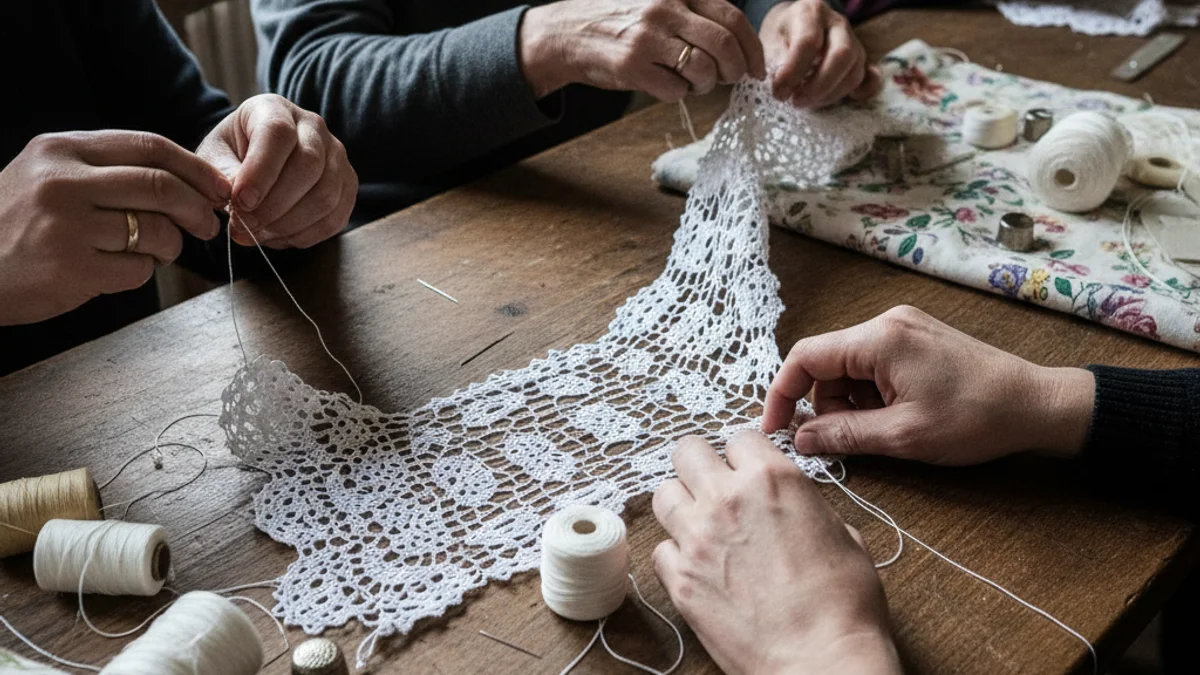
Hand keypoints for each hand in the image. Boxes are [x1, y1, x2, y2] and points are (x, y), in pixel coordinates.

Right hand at [0, 131, 229, 324]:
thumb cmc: (17, 223)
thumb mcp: (48, 176)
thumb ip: (107, 170)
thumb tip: (188, 181)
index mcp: (61, 150)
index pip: (149, 146)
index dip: (195, 168)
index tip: (218, 188)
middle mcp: (62, 182)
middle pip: (161, 186)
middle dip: (198, 208)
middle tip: (208, 224)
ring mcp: (65, 226)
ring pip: (156, 231)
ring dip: (171, 246)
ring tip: (158, 251)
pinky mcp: (71, 269)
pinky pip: (138, 270)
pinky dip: (142, 272)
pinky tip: (117, 270)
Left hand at [197, 94, 356, 248]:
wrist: (255, 164)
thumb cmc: (231, 157)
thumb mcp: (214, 158)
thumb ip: (222, 175)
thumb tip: (237, 201)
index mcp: (274, 109)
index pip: (278, 133)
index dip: (260, 171)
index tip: (240, 202)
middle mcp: (313, 127)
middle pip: (308, 165)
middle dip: (274, 205)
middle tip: (244, 226)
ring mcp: (336, 156)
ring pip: (326, 195)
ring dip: (289, 224)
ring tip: (258, 234)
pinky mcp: (347, 185)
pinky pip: (335, 218)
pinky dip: (305, 235)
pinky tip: (278, 237)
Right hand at [519, 0, 765, 100]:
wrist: (568, 33)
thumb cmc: (620, 21)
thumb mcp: (659, 2)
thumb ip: (694, 14)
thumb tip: (738, 46)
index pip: (732, 18)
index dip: (752, 47)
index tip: (756, 67)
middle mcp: (665, 9)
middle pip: (724, 46)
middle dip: (736, 70)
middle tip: (733, 80)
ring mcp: (648, 38)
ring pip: (702, 70)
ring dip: (706, 84)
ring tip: (694, 82)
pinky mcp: (632, 66)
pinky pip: (675, 91)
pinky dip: (678, 94)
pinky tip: (666, 84)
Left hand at [652, 432, 900, 674]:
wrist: (821, 658)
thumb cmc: (843, 604)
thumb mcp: (843, 535)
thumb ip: (806, 507)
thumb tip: (793, 509)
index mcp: (772, 479)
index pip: (739, 437)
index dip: (744, 455)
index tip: (746, 470)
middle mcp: (727, 499)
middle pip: (687, 451)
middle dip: (699, 465)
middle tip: (712, 486)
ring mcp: (697, 538)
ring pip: (663, 495)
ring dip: (681, 505)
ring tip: (700, 525)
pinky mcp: (680, 579)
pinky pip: (659, 549)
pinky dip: (674, 555)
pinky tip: (697, 567)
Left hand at [760, 0, 882, 107]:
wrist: (793, 27)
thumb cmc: (780, 36)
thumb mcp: (769, 42)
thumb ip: (774, 63)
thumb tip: (782, 89)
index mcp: (811, 13)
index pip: (808, 42)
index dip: (793, 72)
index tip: (779, 92)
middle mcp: (837, 24)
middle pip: (842, 55)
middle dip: (818, 86)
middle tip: (796, 102)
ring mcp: (854, 42)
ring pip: (854, 72)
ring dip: (829, 94)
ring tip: (805, 102)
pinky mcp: (860, 61)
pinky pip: (868, 80)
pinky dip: (855, 94)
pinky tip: (835, 100)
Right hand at [763, 306, 1095, 464]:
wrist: (1038, 405)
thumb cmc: (977, 418)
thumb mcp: (903, 437)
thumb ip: (844, 435)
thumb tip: (800, 440)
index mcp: (879, 338)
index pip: (806, 357)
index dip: (782, 394)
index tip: (775, 428)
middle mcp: (887, 322)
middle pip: (827, 362)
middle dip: (825, 404)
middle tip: (845, 440)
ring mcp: (903, 327)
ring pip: (849, 366)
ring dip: (850, 402)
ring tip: (882, 431)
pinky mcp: (917, 339)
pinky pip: (872, 364)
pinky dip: (871, 394)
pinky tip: (895, 417)